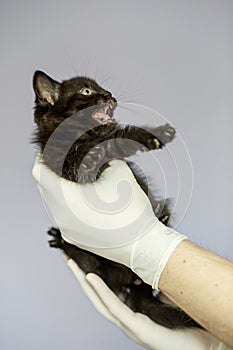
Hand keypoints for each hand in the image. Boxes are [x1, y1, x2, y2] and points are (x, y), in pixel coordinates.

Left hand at [32, 154, 185, 289]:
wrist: (144, 246)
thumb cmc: (132, 211)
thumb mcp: (119, 172)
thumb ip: (103, 156)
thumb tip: (96, 152)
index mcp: (67, 200)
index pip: (39, 173)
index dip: (42, 157)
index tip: (51, 150)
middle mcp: (61, 217)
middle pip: (44, 188)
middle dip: (51, 172)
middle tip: (64, 161)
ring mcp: (67, 231)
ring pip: (53, 203)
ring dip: (59, 189)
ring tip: (75, 179)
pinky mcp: (75, 239)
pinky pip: (63, 216)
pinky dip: (67, 204)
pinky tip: (83, 198)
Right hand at [66, 258, 226, 349]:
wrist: (204, 344)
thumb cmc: (185, 323)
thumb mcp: (163, 296)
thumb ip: (150, 283)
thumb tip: (143, 263)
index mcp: (131, 311)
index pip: (105, 291)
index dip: (91, 276)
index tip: (82, 259)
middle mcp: (126, 319)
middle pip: (96, 295)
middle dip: (80, 277)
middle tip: (68, 258)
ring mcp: (129, 325)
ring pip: (99, 300)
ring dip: (84, 282)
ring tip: (73, 264)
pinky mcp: (137, 328)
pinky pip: (114, 307)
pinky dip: (101, 291)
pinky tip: (91, 278)